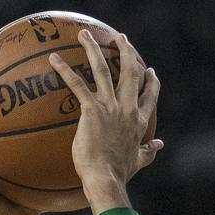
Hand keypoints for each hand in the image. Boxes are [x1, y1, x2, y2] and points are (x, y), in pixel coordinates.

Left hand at [48, 31, 161, 214]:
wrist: (105, 178)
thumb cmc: (119, 173)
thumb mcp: (139, 160)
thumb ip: (150, 150)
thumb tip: (160, 144)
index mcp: (139, 120)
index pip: (149, 94)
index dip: (150, 80)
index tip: (149, 69)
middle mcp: (127, 108)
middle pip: (130, 72)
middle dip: (126, 52)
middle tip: (120, 38)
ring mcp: (110, 107)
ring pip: (103, 70)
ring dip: (94, 49)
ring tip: (85, 35)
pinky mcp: (92, 109)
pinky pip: (77, 84)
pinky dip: (65, 70)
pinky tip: (54, 59)